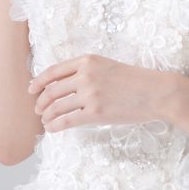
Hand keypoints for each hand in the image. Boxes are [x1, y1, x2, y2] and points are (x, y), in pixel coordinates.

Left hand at [27, 54, 170, 131]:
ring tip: (46, 121)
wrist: (157, 92)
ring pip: (56, 106)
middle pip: (51, 90)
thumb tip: (65, 86)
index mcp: (87, 61)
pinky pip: (66, 120)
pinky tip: (52, 129)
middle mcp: (85, 75)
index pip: (53, 71)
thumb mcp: (109, 66)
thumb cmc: (136, 81)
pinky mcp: (95, 112)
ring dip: (47, 115)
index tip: (32, 90)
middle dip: (41, 102)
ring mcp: (89, 94)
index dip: (38, 82)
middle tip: (38, 110)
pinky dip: (55, 125)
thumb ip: (87, 72)